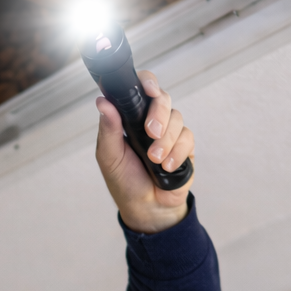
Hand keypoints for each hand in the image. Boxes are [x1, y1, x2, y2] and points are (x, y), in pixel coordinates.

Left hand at [95, 71, 193, 233]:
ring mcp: (170, 132)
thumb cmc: (124, 181)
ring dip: (166, 140)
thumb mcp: (109, 157)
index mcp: (131, 118)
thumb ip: (108, 130)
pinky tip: (167, 167)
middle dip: (159, 113)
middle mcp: (151, 120)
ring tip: (155, 160)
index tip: (148, 90)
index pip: (141, 89)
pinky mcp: (185, 146)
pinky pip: (188, 138)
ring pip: (176, 118)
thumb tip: (102, 102)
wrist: (147, 207)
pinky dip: (177, 153)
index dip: (147, 82)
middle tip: (151, 132)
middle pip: (163, 98)